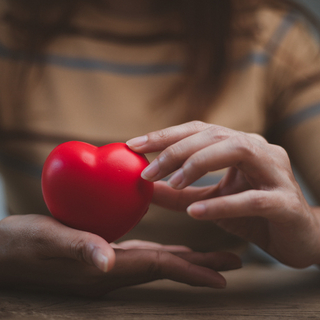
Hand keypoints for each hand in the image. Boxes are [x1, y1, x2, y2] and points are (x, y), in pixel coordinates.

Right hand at [0, 214, 240, 295]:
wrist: (4, 251)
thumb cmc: (22, 245)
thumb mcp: (47, 241)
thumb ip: (78, 249)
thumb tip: (107, 261)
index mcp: (107, 269)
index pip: (159, 268)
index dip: (191, 271)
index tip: (224, 276)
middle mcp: (114, 270)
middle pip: (166, 266)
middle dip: (200, 265)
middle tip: (233, 262)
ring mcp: (110, 263)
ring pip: (158, 261)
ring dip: (186, 258)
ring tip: (211, 255)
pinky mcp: (103, 253)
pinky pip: (142, 253)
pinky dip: (163, 251)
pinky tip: (171, 247)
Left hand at [127, 121, 319, 267]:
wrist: (298, 239)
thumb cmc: (252, 216)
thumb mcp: (208, 202)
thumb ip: (179, 194)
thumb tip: (144, 187)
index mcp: (240, 146)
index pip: (198, 130)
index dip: (165, 135)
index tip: (133, 145)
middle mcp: (258, 149)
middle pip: (213, 136)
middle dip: (176, 151)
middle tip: (147, 171)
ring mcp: (276, 172)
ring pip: (237, 151)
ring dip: (198, 165)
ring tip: (172, 183)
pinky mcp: (285, 202)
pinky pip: (252, 199)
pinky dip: (221, 205)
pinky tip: (196, 213)